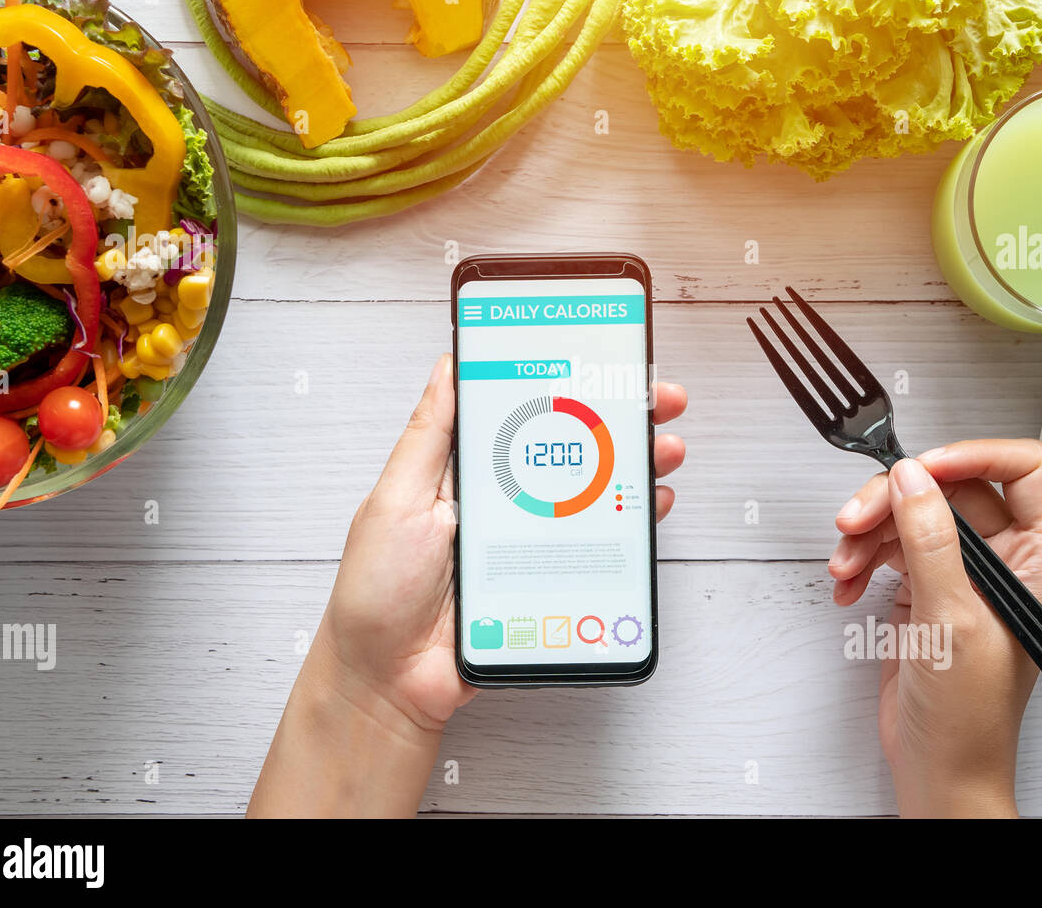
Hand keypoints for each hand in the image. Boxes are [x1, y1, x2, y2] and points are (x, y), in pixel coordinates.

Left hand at [250, 354, 686, 815]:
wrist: (389, 682)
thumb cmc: (377, 592)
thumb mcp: (395, 500)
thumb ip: (428, 436)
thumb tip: (450, 365)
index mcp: (465, 471)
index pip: (523, 412)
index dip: (565, 383)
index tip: (602, 359)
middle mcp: (504, 500)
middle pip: (570, 449)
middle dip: (619, 419)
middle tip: (659, 398)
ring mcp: (530, 541)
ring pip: (593, 494)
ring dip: (635, 467)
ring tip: (665, 447)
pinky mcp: (550, 581)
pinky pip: (599, 549)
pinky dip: (631, 525)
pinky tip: (650, 506)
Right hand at [827, 440, 1041, 817]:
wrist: (939, 766)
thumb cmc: (970, 714)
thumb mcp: (950, 618)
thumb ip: (931, 541)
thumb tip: (911, 478)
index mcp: (1037, 557)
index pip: (1023, 470)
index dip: (973, 456)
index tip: (919, 467)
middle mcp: (1004, 558)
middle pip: (949, 489)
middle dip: (894, 500)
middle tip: (854, 519)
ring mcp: (961, 573)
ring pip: (911, 516)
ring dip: (868, 534)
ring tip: (843, 565)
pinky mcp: (925, 589)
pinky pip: (889, 549)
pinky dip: (861, 561)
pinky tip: (846, 586)